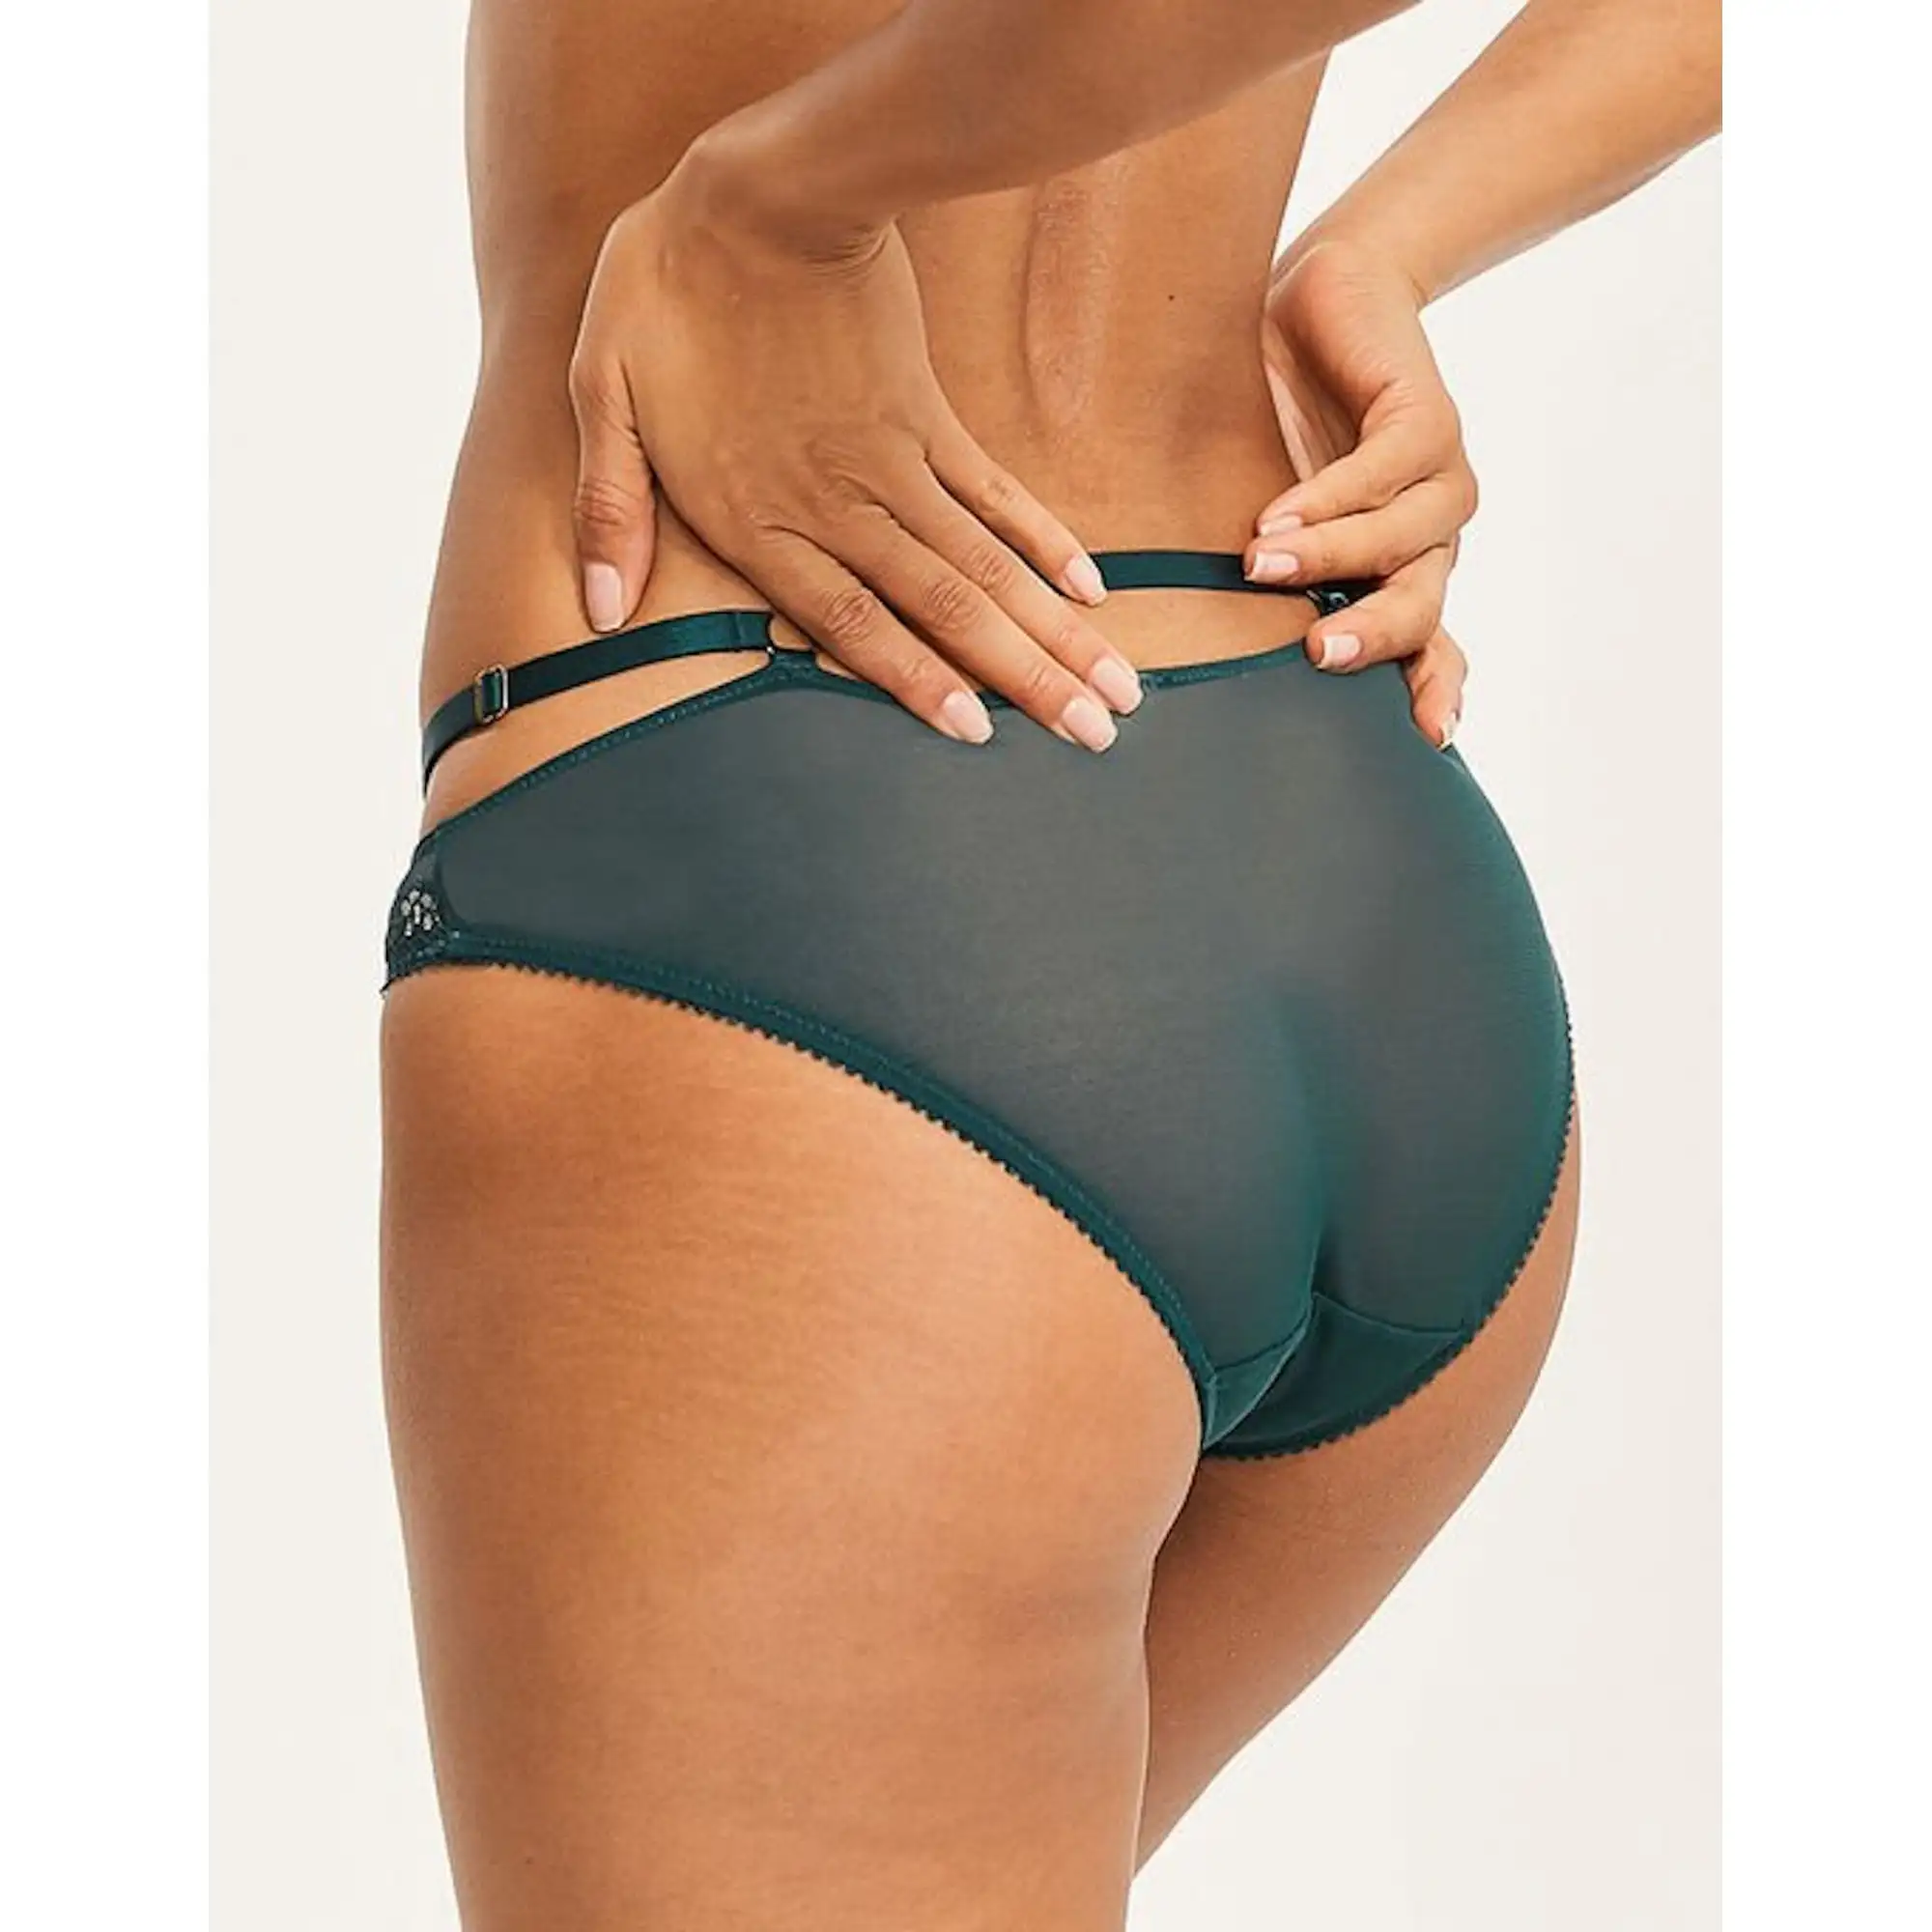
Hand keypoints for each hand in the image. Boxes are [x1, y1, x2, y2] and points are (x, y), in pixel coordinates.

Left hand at [566, 135, 1141, 749]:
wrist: (759, 190)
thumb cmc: (666, 289)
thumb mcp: (602, 392)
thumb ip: (610, 509)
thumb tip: (600, 611)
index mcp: (759, 515)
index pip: (850, 621)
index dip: (916, 682)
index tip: (979, 735)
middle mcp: (840, 504)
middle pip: (945, 608)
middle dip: (1025, 678)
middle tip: (1097, 734)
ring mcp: (894, 461)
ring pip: (985, 564)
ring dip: (1052, 630)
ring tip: (1116, 686)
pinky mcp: (926, 416)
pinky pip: (995, 493)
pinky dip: (1043, 541)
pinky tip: (1088, 588)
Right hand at [1250, 236, 1474, 747]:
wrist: (1327, 295)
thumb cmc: (1279, 413)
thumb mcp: (1263, 508)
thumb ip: (1255, 571)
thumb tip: (1175, 645)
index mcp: (1396, 570)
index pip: (1426, 645)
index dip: (1429, 686)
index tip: (1425, 735)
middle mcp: (1425, 536)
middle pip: (1420, 608)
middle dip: (1371, 636)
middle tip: (1313, 655)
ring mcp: (1434, 479)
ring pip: (1401, 542)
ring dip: (1330, 557)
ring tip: (1257, 562)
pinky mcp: (1425, 418)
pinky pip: (1386, 469)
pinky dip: (1330, 497)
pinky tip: (1278, 512)